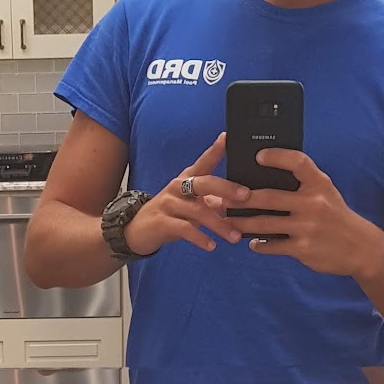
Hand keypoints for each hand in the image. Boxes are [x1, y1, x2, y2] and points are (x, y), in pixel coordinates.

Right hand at [125, 135, 252, 255]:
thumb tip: (242, 204)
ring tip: (234, 237)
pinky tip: (211, 245)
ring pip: (198, 211)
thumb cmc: (172, 215)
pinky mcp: (162, 222)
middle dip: (226, 188)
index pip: (204, 161)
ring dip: (219, 225)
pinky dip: (200, 238)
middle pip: (204, 182)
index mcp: (187, 179)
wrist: (138, 230)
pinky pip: (185, 229)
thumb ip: (214, 202)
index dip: (216, 149)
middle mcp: (178, 186)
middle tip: (245, 196)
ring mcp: (169, 203)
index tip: (228, 137)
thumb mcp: (193, 205)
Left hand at [241, 150, 383, 280]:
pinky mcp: (303, 248)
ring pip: (265, 223)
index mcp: (319, 184)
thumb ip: (303, 184)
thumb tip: (268, 178)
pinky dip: (260, 245)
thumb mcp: (326, 193)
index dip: (276, 156)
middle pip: (269, 196)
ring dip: (243, 222)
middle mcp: (313, 203)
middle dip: (242, 198)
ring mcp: (307, 227)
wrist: (360, 247)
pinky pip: (273, 245)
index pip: (297, 162)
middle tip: (224, 197)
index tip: (257, 156)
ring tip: (229, 220)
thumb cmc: (336, 217)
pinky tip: (253, 243)